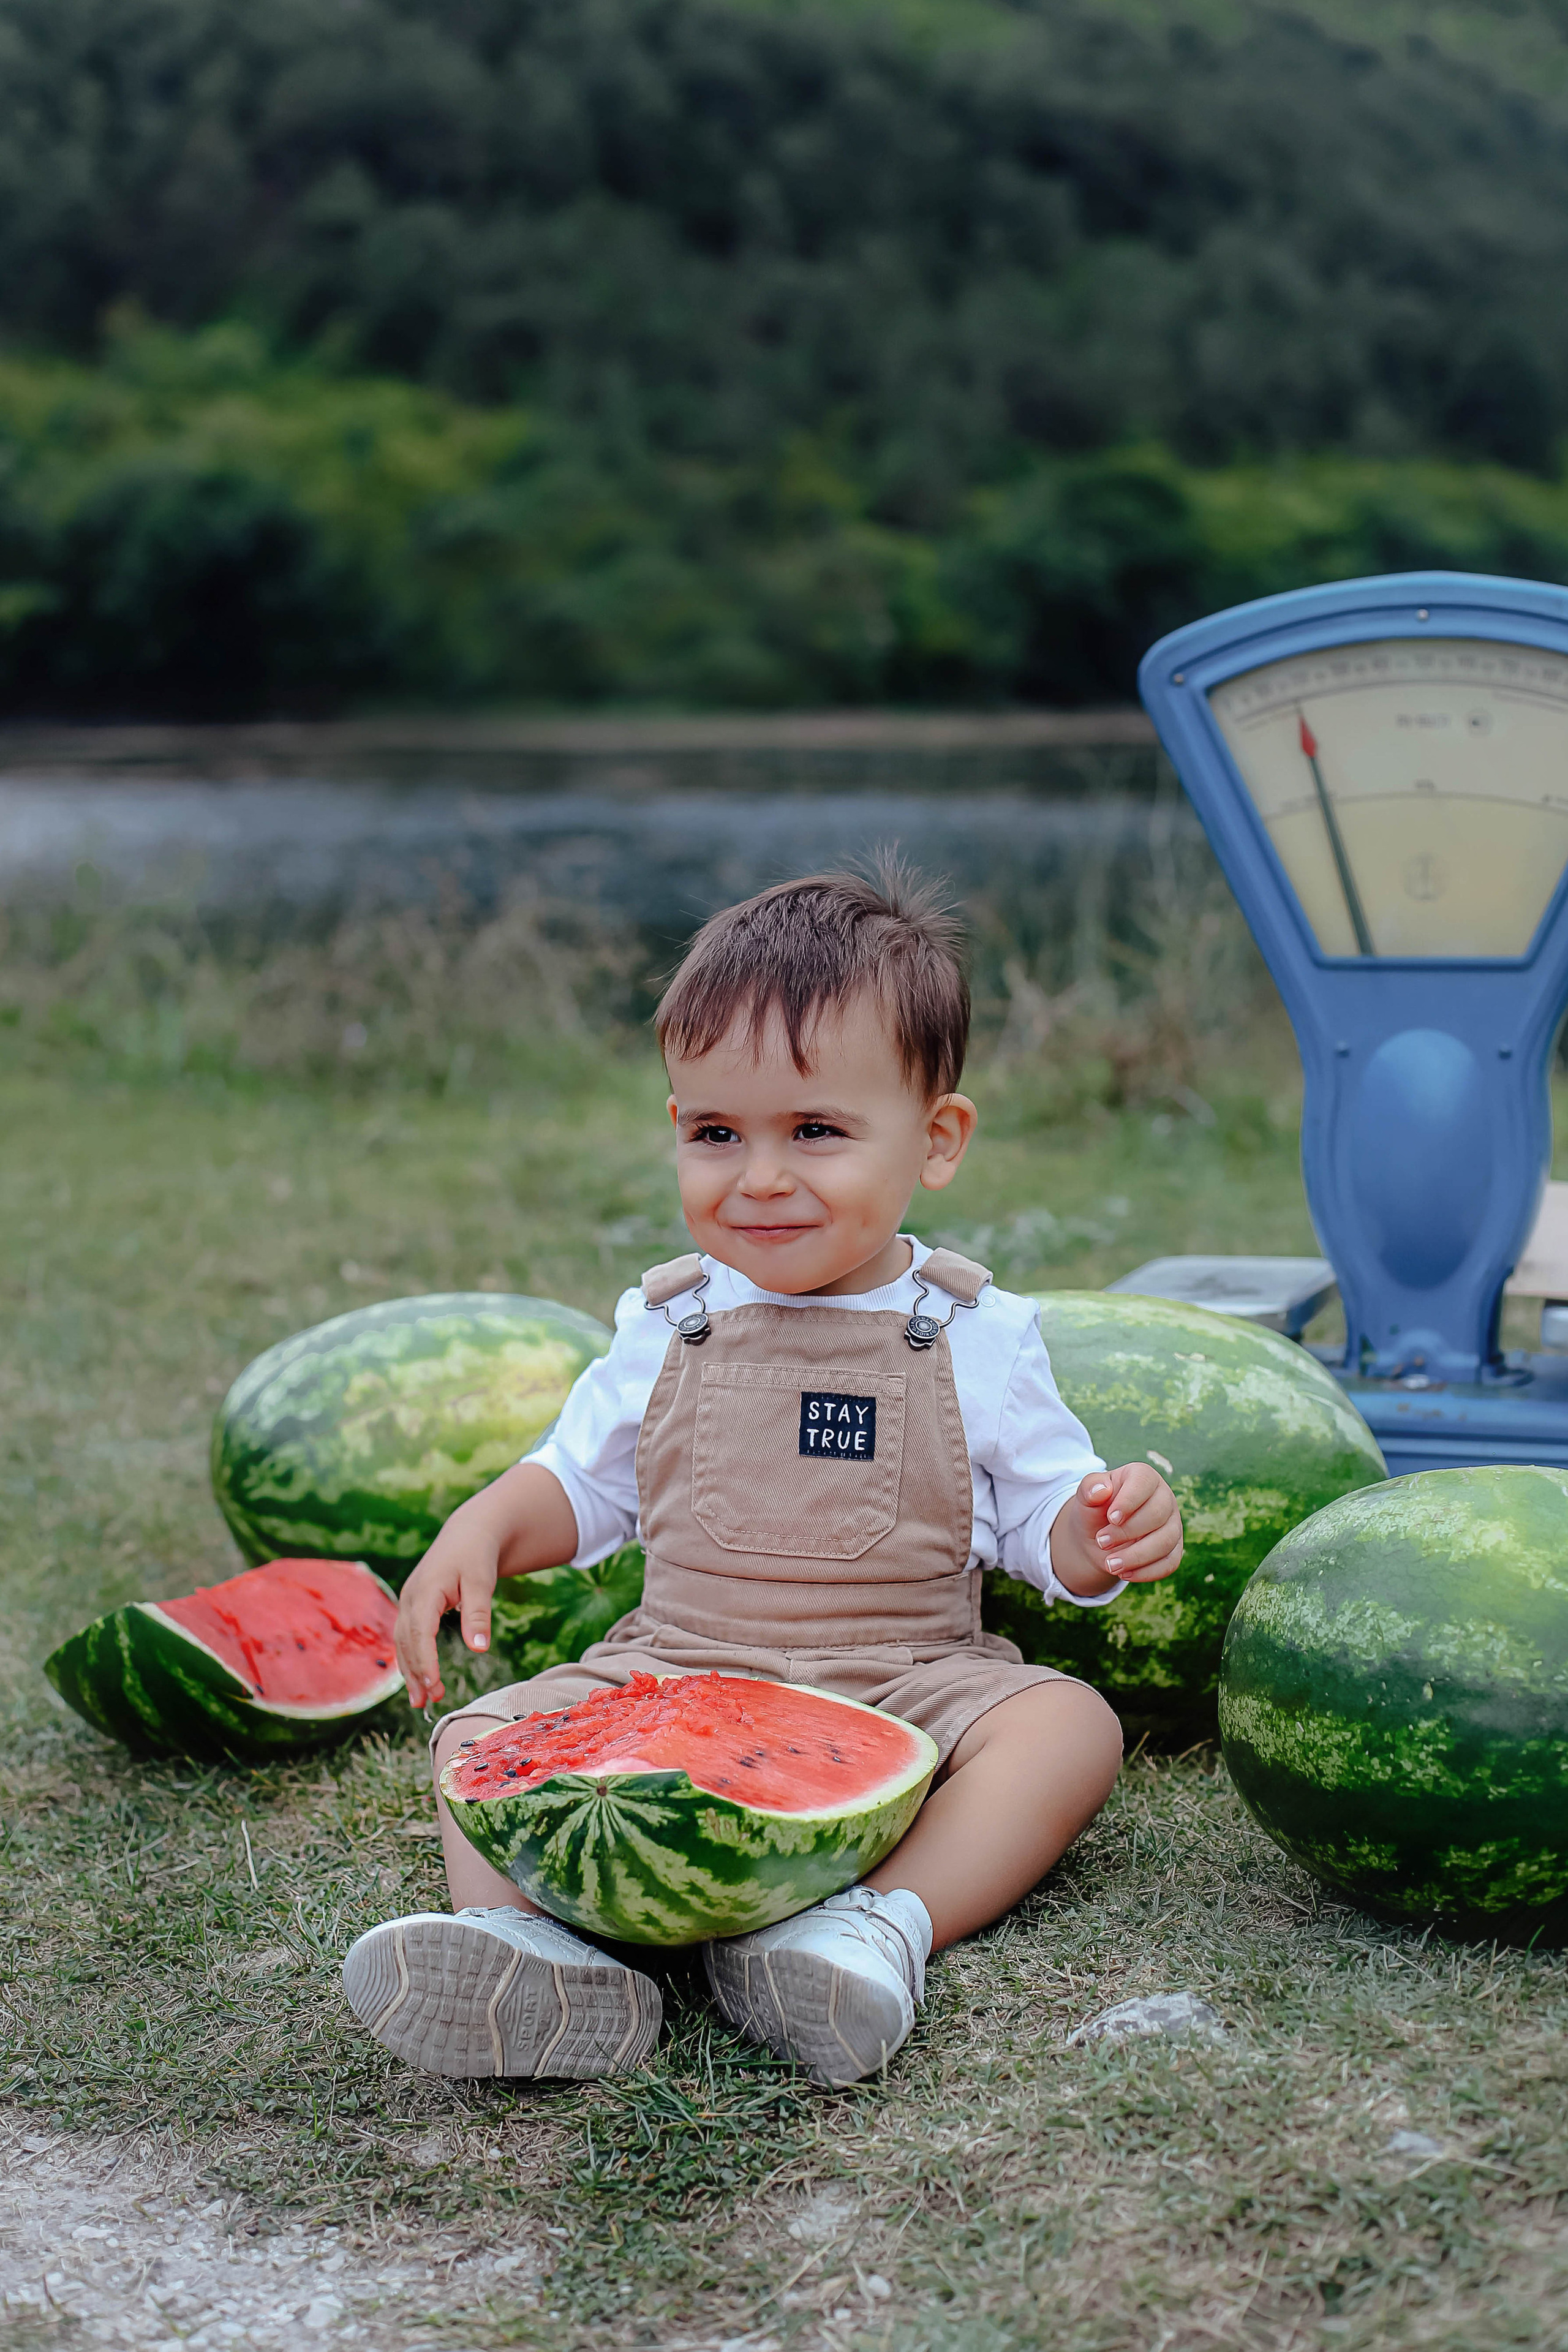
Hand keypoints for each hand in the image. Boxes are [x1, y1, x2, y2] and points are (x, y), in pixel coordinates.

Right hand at [394, 1514, 500, 1712]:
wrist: (468, 1534)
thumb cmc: (477, 1557)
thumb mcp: (482, 1582)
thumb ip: (478, 1615)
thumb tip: (479, 1650)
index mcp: (426, 1590)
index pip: (421, 1632)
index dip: (425, 1661)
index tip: (434, 1685)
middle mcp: (410, 1597)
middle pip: (407, 1642)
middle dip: (416, 1673)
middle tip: (428, 1703)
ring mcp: (408, 1601)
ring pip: (403, 1642)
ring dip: (410, 1671)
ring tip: (421, 1702)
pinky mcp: (413, 1606)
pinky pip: (407, 1637)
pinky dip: (411, 1659)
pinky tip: (419, 1679)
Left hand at [1075, 1462, 1182, 1583]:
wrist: (1099, 1536)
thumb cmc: (1095, 1509)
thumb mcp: (1086, 1497)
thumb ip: (1090, 1489)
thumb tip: (1101, 1490)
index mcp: (1143, 1476)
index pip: (1144, 1481)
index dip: (1129, 1500)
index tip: (1111, 1518)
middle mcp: (1164, 1497)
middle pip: (1157, 1514)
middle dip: (1127, 1532)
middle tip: (1101, 1542)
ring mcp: (1173, 1524)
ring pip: (1166, 1541)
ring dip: (1136, 1556)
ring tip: (1109, 1565)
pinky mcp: (1175, 1549)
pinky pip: (1170, 1563)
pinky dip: (1147, 1572)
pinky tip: (1124, 1574)